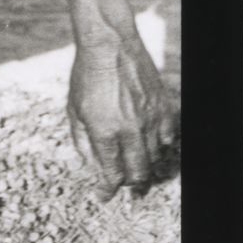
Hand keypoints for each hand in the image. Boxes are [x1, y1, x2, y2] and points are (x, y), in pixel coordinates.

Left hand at [67, 35, 178, 198]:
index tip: (104, 196)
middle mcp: (130, 129)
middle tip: (125, 190)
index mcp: (104, 132)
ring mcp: (150, 119)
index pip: (111, 174)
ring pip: (155, 158)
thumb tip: (91, 166)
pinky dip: (160, 148)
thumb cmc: (86, 77)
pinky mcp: (163, 108)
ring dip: (145, 169)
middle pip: (137, 173)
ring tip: (138, 173)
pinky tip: (152, 149)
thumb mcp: (74, 110)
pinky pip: (168, 139)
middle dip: (130, 186)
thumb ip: (83, 142)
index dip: (107, 190)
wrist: (109, 46)